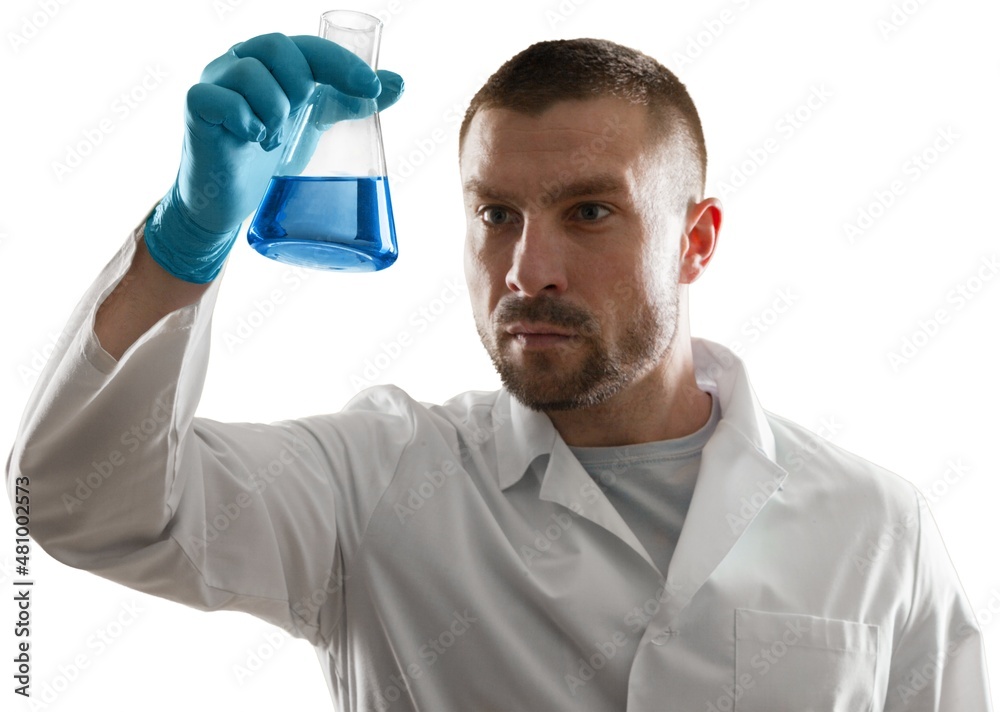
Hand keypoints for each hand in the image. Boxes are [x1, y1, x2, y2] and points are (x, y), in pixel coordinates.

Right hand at [144, 32, 403, 282]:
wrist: (228, 200)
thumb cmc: (269, 155)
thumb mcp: (315, 123)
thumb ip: (350, 102)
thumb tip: (398, 83)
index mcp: (271, 62)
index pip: (309, 47)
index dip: (341, 63)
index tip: (371, 90)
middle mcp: (240, 62)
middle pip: (276, 46)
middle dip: (300, 84)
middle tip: (301, 118)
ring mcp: (215, 82)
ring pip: (249, 72)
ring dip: (274, 109)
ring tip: (274, 139)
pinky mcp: (196, 108)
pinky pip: (221, 100)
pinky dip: (245, 121)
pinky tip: (253, 140)